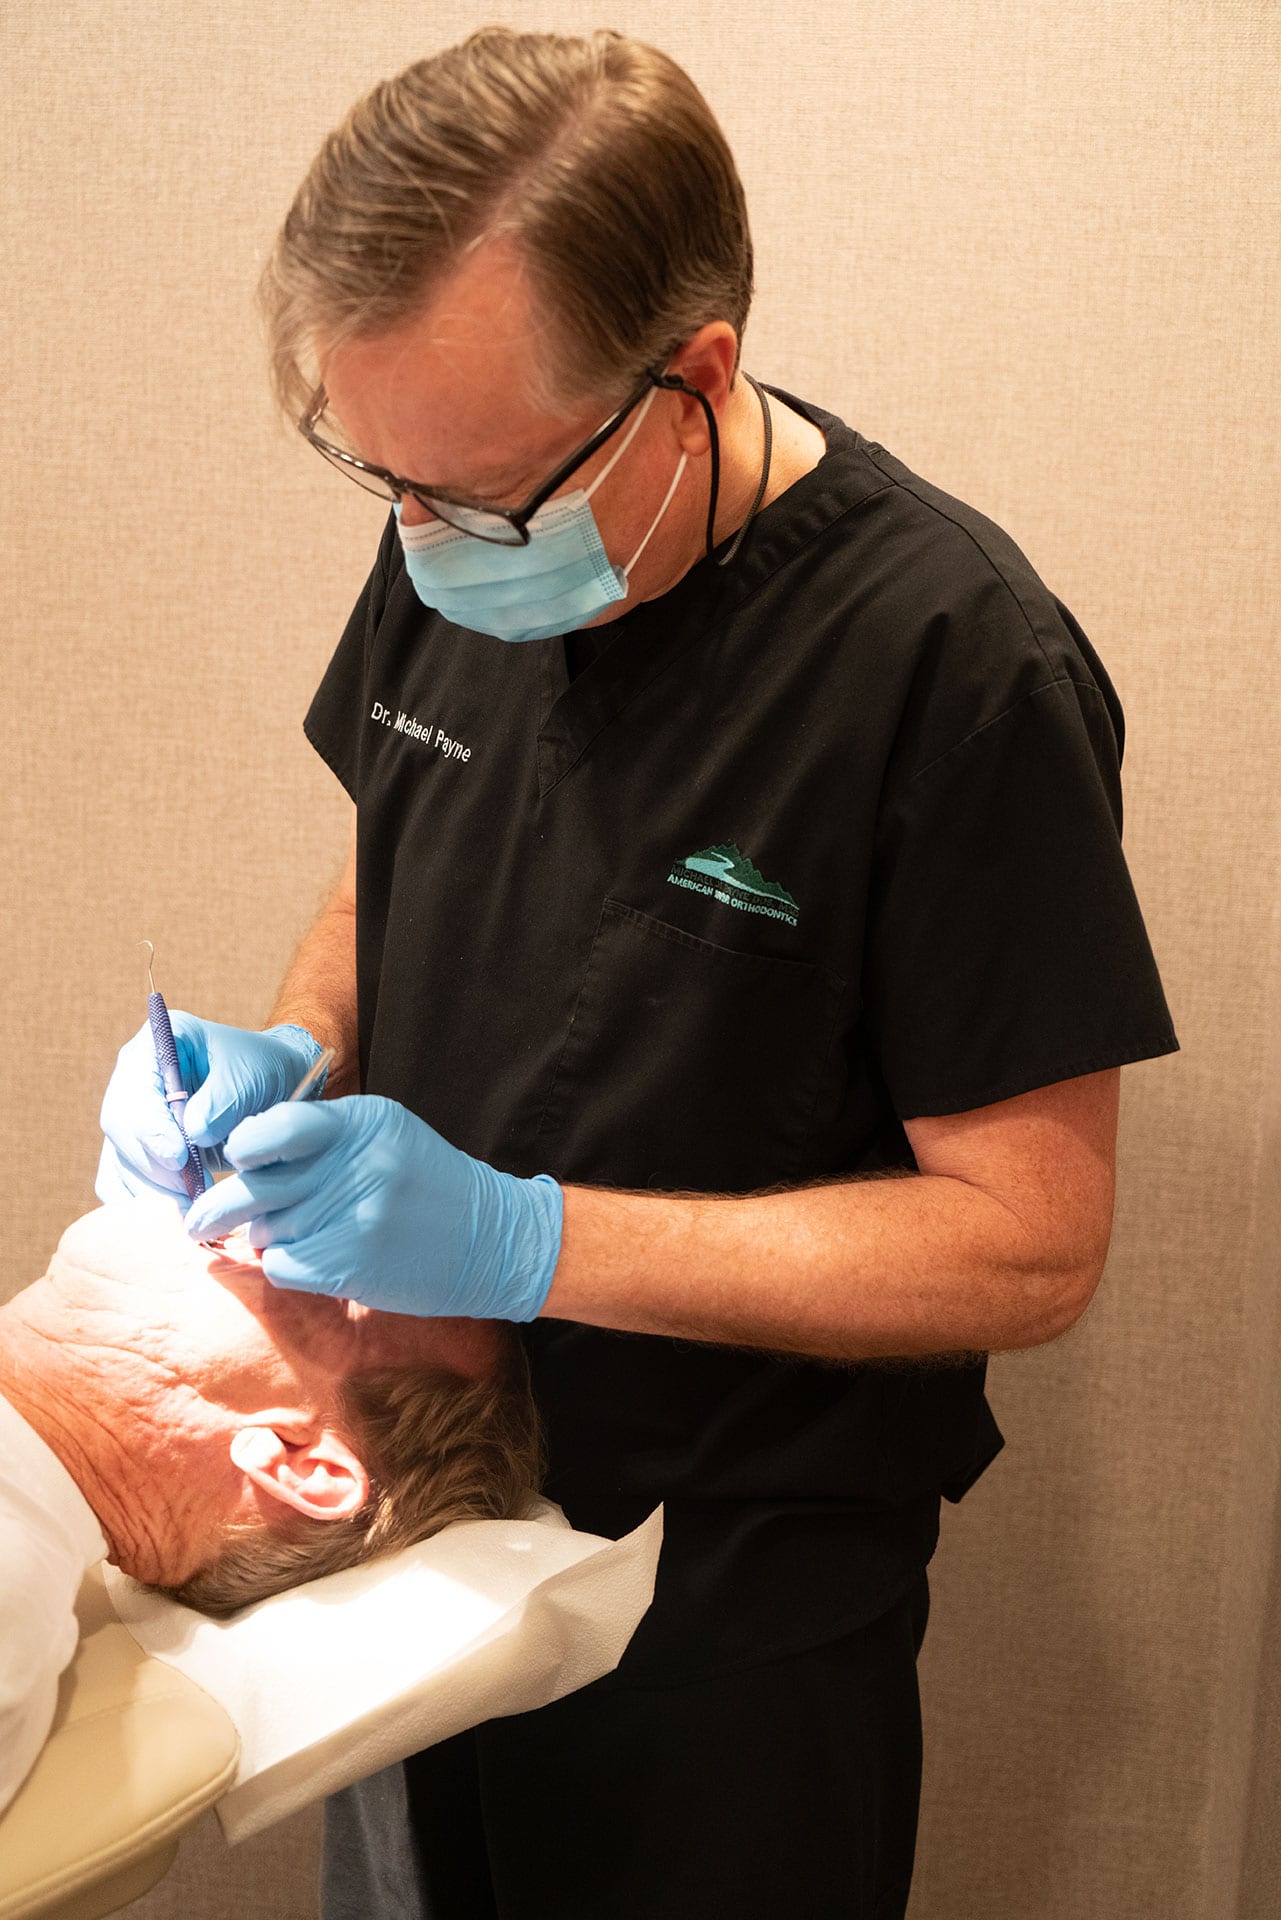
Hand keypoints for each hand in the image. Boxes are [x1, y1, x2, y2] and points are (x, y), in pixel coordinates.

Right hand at [97, 1017, 323, 1207]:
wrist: (273, 1088)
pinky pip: (123, 1182)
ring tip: (190, 1215)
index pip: (133, 1091)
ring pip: (120, 1162)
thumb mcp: (252, 1074)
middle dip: (153, 1168)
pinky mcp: (138, 1151)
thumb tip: (192, 1133)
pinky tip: (172, 1222)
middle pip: (120, 1130)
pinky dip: (143, 1206)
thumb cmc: (263, 1070)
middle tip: (190, 1197)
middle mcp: (133, 1081)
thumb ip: (224, 1098)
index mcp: (154, 1047)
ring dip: (150, 1194)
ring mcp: (132, 1118)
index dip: (150, 1129)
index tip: (178, 1159)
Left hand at [181, 1095, 563, 1320]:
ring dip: (268, 1238)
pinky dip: (285, 1268)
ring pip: (266, 1230)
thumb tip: (240, 1154)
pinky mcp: (354, 1262)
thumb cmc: (425, 1184)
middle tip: (197, 1220)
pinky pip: (282, 1267)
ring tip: (299, 1237)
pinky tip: (310, 1262)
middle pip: (257, 1186)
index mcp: (360, 1124)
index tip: (233, 1161)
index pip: (277, 1126)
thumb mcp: (383, 1137)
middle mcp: (355, 1164)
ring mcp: (355, 1215)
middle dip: (220, 1207)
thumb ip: (321, 1138)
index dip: (243, 1146)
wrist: (491, 1238)